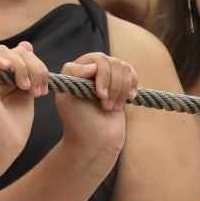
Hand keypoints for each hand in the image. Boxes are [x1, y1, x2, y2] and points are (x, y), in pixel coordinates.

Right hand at [0, 41, 48, 163]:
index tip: (45, 87)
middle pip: (15, 51)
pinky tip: (9, 70)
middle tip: (38, 90)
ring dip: (22, 66)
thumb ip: (28, 69)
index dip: (37, 64)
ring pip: (4, 52)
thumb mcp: (27, 90)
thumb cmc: (15, 123)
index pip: (22, 53)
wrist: (3, 146)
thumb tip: (26, 44)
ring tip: (28, 89)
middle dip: (33, 66)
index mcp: (3, 73)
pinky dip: (1, 60)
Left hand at [54, 51, 135, 165]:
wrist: (95, 141)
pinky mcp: (121, 85)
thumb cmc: (78, 121)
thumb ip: (72, 74)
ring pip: (125, 68)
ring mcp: (108, 77)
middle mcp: (92, 70)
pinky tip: (127, 99)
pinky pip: (132, 74)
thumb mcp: (67, 98)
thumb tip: (92, 65)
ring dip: (121, 90)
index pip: (98, 59)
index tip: (100, 95)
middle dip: (113, 86)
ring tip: (112, 107)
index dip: (103, 76)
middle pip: (114, 63)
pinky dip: (131, 87)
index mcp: (77, 70)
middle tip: (106, 106)